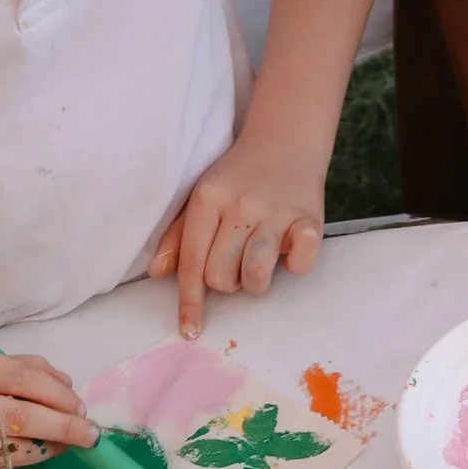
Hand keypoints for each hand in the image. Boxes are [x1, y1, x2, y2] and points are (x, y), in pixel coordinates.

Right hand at [0, 345, 96, 468]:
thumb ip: (17, 367)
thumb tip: (66, 384)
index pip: (18, 380)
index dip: (57, 394)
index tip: (82, 406)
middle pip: (17, 419)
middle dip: (63, 427)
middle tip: (90, 434)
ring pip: (8, 452)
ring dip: (45, 449)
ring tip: (65, 444)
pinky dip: (18, 460)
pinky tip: (32, 452)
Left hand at [149, 129, 329, 339]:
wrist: (287, 138)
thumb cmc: (239, 175)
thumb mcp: (202, 196)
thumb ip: (178, 234)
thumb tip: (157, 273)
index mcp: (209, 198)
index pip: (191, 261)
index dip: (190, 302)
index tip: (189, 330)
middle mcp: (241, 205)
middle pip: (221, 277)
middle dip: (226, 282)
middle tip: (235, 259)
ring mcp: (277, 212)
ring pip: (256, 276)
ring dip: (255, 280)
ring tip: (258, 259)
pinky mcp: (310, 219)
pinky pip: (300, 264)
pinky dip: (295, 265)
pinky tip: (290, 250)